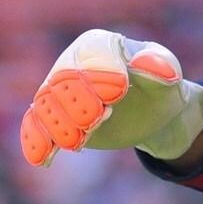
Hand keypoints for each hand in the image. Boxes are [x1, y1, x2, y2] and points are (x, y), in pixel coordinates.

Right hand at [20, 29, 202, 166]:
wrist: (150, 114)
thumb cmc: (159, 86)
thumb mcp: (168, 74)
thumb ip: (160, 65)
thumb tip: (144, 63)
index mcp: (99, 45)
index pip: (91, 52)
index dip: (102, 71)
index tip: (120, 91)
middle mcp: (72, 65)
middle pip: (62, 78)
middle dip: (77, 100)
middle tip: (97, 118)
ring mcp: (59, 93)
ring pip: (46, 104)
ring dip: (58, 124)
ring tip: (77, 141)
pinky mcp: (55, 119)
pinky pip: (35, 126)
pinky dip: (36, 141)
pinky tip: (42, 158)